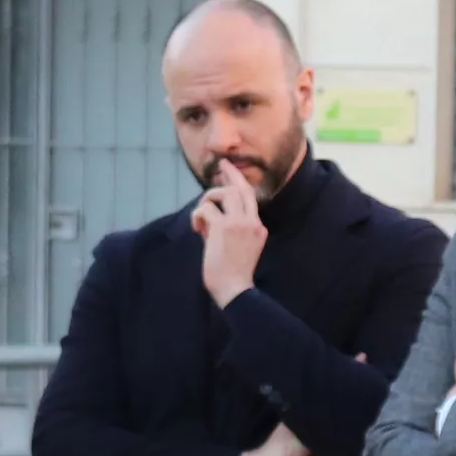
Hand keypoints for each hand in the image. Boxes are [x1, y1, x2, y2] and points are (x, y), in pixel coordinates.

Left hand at [194, 165, 268, 306]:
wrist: (235, 291)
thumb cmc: (232, 276)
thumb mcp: (236, 248)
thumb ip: (225, 229)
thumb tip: (208, 216)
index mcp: (258, 228)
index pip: (249, 199)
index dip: (238, 182)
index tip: (230, 172)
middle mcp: (252, 222)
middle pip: (242, 188)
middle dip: (231, 173)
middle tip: (221, 164)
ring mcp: (239, 224)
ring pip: (225, 193)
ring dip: (208, 199)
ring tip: (201, 215)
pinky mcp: (223, 228)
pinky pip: (206, 209)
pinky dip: (197, 216)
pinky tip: (197, 229)